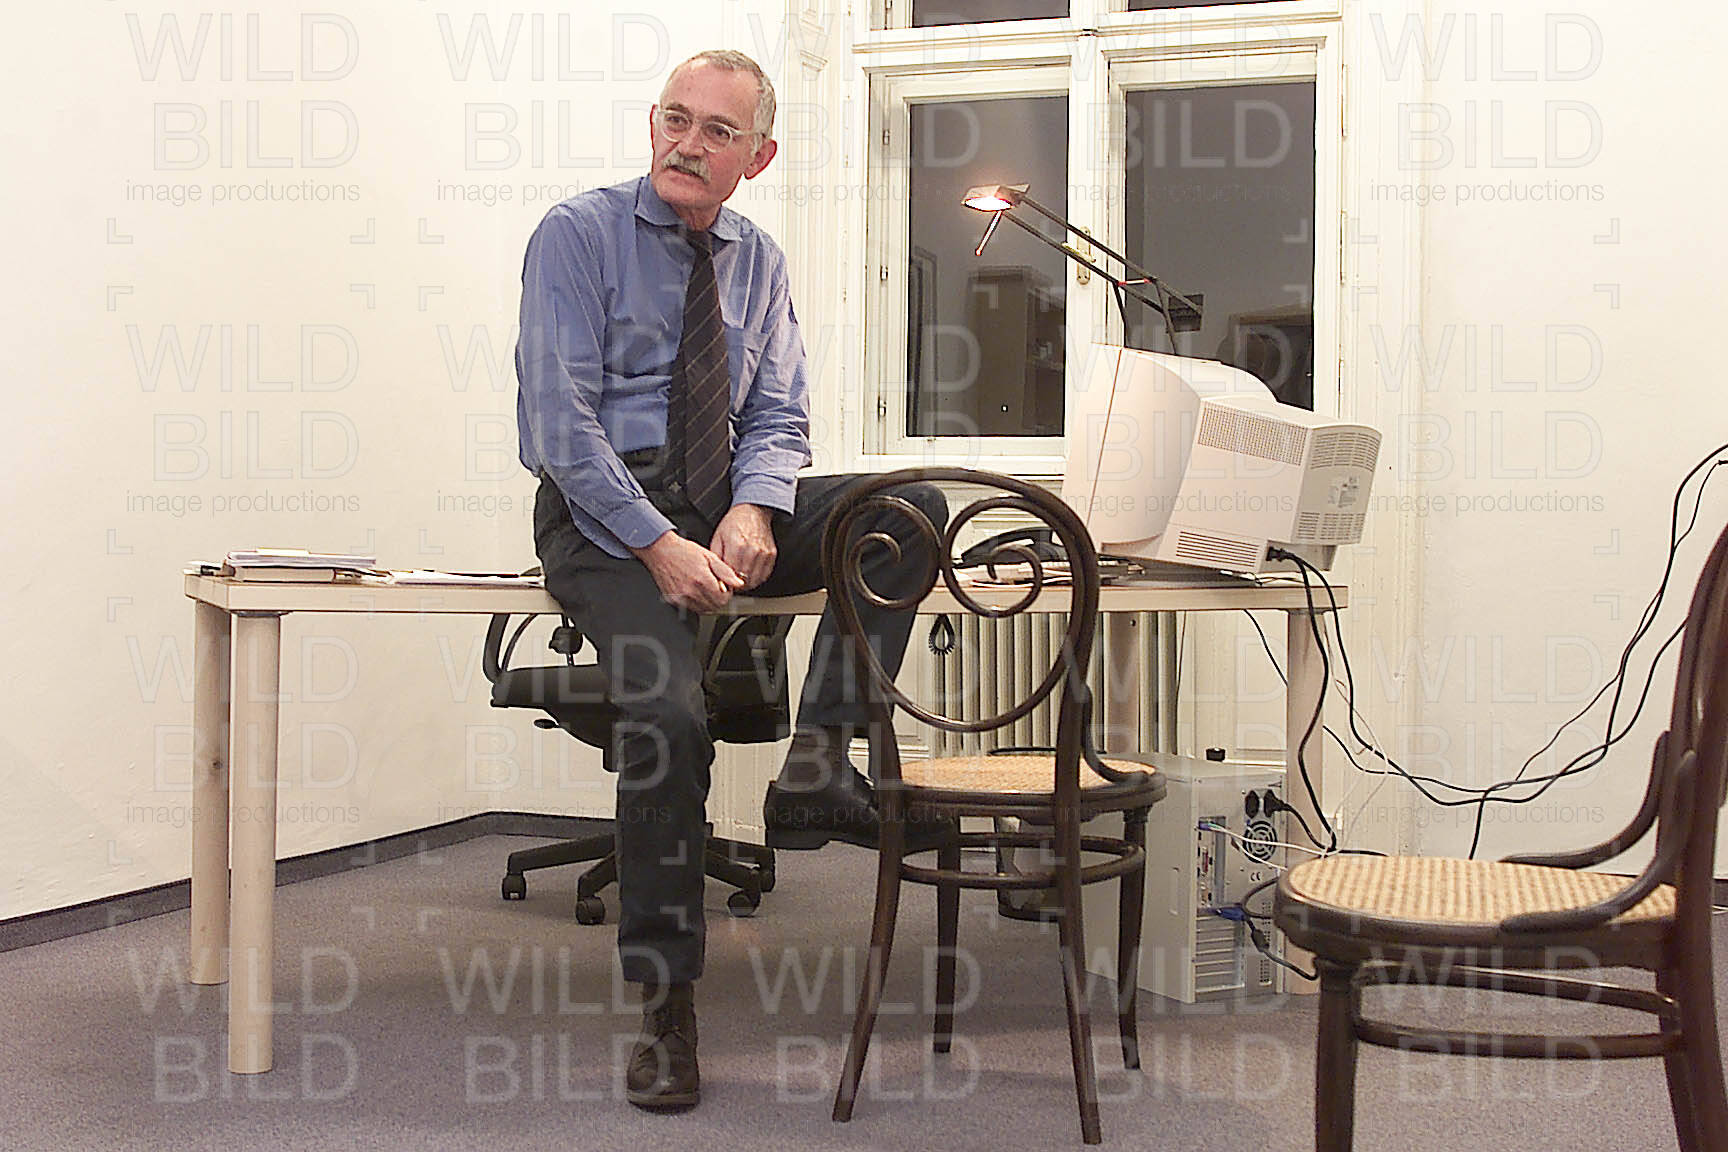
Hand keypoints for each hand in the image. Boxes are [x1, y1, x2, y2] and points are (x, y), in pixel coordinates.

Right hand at [630, 531, 744, 611]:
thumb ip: (726, 572)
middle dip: (718, 598)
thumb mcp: (710, 556)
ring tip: (703, 587)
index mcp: (702, 580)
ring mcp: (681, 598)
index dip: (727, 593)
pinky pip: (691, 608)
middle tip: (714, 586)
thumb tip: (739, 583)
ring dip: (707, 602)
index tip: (724, 586)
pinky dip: (696, 603)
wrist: (660, 550)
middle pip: (714, 607)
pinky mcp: (673, 600)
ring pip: (703, 610)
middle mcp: (691, 591)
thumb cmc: (683, 551)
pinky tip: (694, 590)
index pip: (723, 599)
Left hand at [709, 504, 777, 590]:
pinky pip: (765, 575)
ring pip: (755, 580)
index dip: (726, 582)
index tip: (723, 583)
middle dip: (736, 585)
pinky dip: (757, 579)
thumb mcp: (718, 538)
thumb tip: (715, 575)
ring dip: (747, 584)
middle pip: (744, 580)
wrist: (753, 511)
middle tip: (731, 583)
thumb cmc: (733, 523)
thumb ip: (716, 558)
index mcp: (736, 546)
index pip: (731, 575)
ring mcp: (764, 553)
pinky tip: (750, 575)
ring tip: (740, 580)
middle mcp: (752, 551)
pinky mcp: (771, 554)